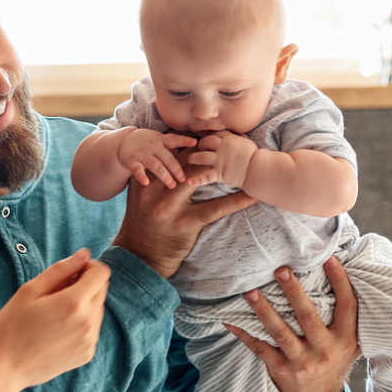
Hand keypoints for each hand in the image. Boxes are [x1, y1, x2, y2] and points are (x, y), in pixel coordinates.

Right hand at [0, 248, 109, 391]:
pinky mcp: (87, 354)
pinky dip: (80, 323)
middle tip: (57, 292)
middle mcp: (88, 322)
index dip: (88, 267)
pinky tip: (57, 329)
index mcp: (74, 303)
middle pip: (102, 290)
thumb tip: (84, 254)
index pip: (101, 273)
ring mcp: (89, 341)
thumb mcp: (30, 290)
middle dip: (85, 284)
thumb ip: (61, 269)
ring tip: (54, 313)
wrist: (5, 368)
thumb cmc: (12, 326)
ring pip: (98, 309)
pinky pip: (92, 328)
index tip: (70, 272)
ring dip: (83, 304)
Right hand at [113, 147, 257, 277]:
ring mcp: (171, 207)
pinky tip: (251, 196)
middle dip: (204, 152)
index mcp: (145, 182)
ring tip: (240, 161)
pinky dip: (236, 201)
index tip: (202, 136)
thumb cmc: (142, 223)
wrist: (140, 254)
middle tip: (223, 142)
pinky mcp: (186, 223)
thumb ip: (153, 178)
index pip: (168, 155)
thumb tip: (171, 158)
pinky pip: (215, 208)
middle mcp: (157, 191)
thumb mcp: (140, 197)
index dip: (186, 144)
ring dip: (221, 169)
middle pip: (185, 162)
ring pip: (200, 179)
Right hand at [117, 128, 197, 188]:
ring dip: (164, 175)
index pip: (174, 140)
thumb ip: (173, 147)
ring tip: (172, 185)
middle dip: (176, 169)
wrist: (125, 141)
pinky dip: (141, 176)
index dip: (184, 141)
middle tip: (183, 179)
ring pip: (155, 165)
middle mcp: (153, 146)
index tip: (195, 143)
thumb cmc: (148, 143)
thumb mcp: (160, 140)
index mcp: (161, 140)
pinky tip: (146, 183)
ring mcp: (142, 154)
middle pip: (167, 158)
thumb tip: (196, 152)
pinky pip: (137, 169)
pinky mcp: (132, 161)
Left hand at [187, 130, 257, 187]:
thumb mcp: (247, 142)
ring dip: (193, 158)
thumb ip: (239, 138)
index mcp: (229, 139)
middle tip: (199, 149)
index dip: (209, 137)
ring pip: (199, 156)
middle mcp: (222, 148)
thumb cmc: (255, 157)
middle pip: (204, 142)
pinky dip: (196, 180)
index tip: (207, 141)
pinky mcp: (219, 173)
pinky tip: (189, 182)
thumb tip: (239, 134)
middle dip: (200, 145)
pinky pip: (205, 177)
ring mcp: (219, 160)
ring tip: (190, 160)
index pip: (214, 134)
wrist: (259, 170)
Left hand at [222, 257, 361, 391]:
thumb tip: (341, 273)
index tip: (329, 258)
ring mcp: (302, 361)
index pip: (348, 306)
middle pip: (308, 316)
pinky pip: (258, 347)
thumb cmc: (332, 360)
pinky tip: (228, 319)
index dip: (340, 282)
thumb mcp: (348, 343)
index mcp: (346, 339)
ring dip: (263, 310)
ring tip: (250, 291)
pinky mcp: (280, 369)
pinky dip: (242, 332)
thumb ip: (347, 317)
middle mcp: (326, 350)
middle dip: (294, 292)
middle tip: (281, 270)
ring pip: (280, 332)